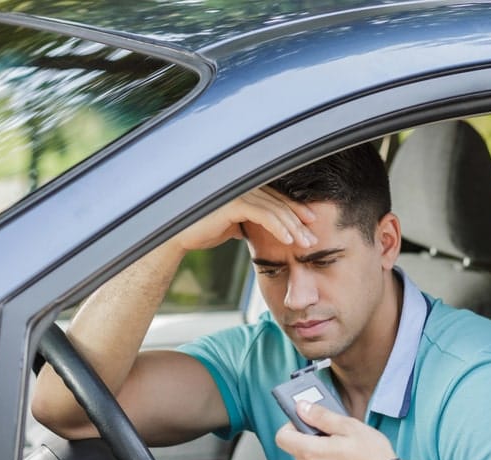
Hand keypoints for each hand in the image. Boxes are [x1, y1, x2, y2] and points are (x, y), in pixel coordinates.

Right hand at [173, 187, 317, 251]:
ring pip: (274, 209)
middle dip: (299, 221)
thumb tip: (264, 230)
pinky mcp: (233, 203)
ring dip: (293, 227)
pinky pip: (262, 215)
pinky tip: (288, 240)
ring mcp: (237, 192)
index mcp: (244, 189)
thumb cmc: (203, 230)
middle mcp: (243, 186)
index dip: (295, 211)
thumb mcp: (233, 225)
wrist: (176, 237)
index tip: (311, 225)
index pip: (276, 199)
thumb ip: (249, 222)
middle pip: (279, 203)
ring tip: (305, 243)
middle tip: (313, 238)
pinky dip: (278, 227)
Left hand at [275, 400, 397, 459]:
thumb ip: (322, 416)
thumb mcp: (351, 427)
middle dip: (313, 445)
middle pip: (299, 453)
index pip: (282, 437)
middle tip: (337, 442)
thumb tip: (302, 407)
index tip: (305, 425)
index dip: (291, 427)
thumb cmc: (374, 458)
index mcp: (311, 453)